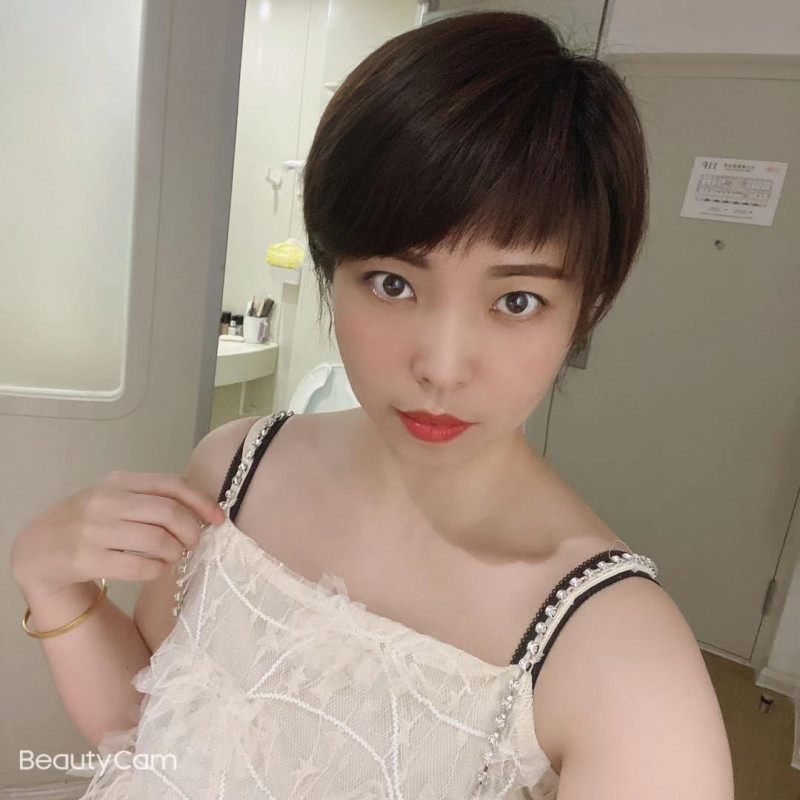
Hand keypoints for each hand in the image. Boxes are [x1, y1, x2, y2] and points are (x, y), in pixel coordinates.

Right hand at [10, 472, 225, 596]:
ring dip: (175, 552)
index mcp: (120, 482)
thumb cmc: (88, 522)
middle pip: (169, 513)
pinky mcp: (85, 559)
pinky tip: (156, 569)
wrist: (38, 549)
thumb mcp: (116, 499)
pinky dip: (157, 569)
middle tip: (194, 544)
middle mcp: (107, 501)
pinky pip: (138, 566)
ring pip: (157, 540)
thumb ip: (151, 498)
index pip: (172, 485)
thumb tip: (202, 511)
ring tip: (174, 556)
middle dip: (191, 531)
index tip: (219, 519)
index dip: (202, 502)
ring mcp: (94, 530)